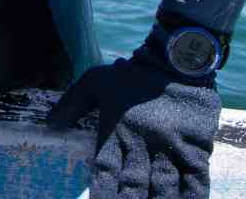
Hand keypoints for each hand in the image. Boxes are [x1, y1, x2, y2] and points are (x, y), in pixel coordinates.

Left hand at [46, 44, 220, 198]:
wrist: (176, 61)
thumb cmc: (132, 74)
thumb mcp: (94, 81)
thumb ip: (71, 105)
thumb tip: (48, 125)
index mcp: (118, 131)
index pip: (105, 170)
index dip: (101, 192)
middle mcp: (143, 145)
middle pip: (133, 185)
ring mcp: (171, 149)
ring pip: (163, 188)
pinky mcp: (196, 149)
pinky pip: (196, 181)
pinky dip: (193, 198)